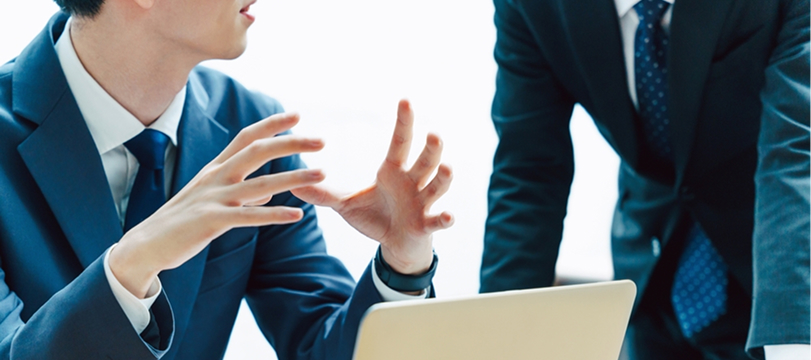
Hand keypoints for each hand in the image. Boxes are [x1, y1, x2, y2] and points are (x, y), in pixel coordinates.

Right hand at [110, 113, 324, 297]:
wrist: (146, 246)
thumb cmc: (181, 223)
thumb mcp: (211, 201)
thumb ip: (240, 194)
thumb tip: (266, 197)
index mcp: (216, 169)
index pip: (246, 137)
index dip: (271, 125)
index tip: (297, 115)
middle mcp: (216, 177)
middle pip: (257, 151)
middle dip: (291, 143)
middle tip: (322, 140)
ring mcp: (213, 198)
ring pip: (260, 184)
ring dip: (294, 177)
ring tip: (322, 173)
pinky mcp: (211, 221)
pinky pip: (249, 217)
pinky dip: (274, 215)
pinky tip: (297, 215)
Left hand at [292, 100, 453, 274]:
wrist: (396, 245)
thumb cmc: (375, 218)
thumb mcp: (346, 204)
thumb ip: (322, 193)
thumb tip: (291, 183)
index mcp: (394, 172)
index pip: (401, 142)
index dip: (404, 122)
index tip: (405, 100)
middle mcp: (413, 182)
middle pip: (425, 161)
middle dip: (431, 148)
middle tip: (433, 134)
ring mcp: (423, 203)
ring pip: (437, 186)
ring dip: (443, 178)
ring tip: (447, 168)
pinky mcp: (425, 225)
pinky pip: (437, 221)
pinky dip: (444, 219)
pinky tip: (448, 217)